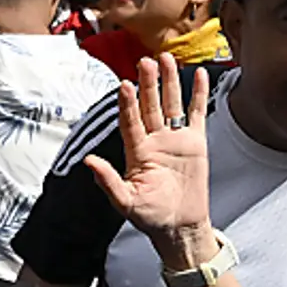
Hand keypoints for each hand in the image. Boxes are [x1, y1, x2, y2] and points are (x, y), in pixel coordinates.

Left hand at [88, 57, 213, 253]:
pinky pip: (196, 113)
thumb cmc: (151, 217)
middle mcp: (154, 140)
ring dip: (169, 81)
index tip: (125, 85)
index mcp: (137, 151)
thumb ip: (108, 182)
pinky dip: (198, 94)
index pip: (131, 121)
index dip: (128, 103)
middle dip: (148, 83)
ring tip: (166, 59)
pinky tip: (197, 75)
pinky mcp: (195, 142)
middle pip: (150, 105)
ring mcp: (175, 138)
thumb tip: (88, 162)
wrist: (180, 227)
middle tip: (145, 61)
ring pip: (171, 103)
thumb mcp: (126, 202)